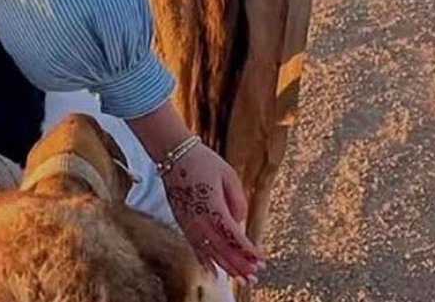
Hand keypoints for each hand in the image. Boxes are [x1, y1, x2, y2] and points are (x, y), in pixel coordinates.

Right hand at [161, 141, 262, 280]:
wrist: (173, 155)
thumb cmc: (204, 161)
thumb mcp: (229, 175)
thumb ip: (238, 201)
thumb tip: (240, 222)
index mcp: (213, 208)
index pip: (234, 237)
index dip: (248, 251)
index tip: (261, 260)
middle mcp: (200, 220)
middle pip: (223, 250)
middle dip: (240, 265)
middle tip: (254, 277)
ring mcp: (189, 224)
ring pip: (209, 252)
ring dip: (226, 267)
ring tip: (240, 279)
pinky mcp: (182, 223)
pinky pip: (195, 247)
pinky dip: (205, 261)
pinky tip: (213, 273)